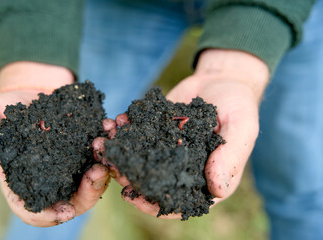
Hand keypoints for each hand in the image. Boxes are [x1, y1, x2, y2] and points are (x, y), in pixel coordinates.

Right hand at [0, 62, 110, 226]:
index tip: (66, 212)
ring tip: (103, 146)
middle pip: (74, 199)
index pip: (36, 210)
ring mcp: (73, 165)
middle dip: (89, 191)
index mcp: (25, 180)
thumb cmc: (5, 109)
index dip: (50, 215)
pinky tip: (108, 125)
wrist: (30, 91)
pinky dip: (108, 141)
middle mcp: (52, 178)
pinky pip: (103, 153)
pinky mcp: (87, 148)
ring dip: (105, 168)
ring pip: (94, 179)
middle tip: (97, 172)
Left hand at [103, 49, 269, 218]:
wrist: (223, 79)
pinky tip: (114, 122)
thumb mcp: (242, 128)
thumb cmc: (239, 105)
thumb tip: (218, 189)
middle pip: (152, 181)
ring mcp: (167, 149)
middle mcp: (182, 168)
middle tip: (111, 162)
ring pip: (139, 159)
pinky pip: (137, 135)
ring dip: (121, 152)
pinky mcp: (156, 131)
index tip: (133, 195)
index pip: (178, 201)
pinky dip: (124, 130)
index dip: (155, 204)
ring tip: (106, 139)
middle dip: (128, 175)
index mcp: (204, 178)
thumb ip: (230, 158)